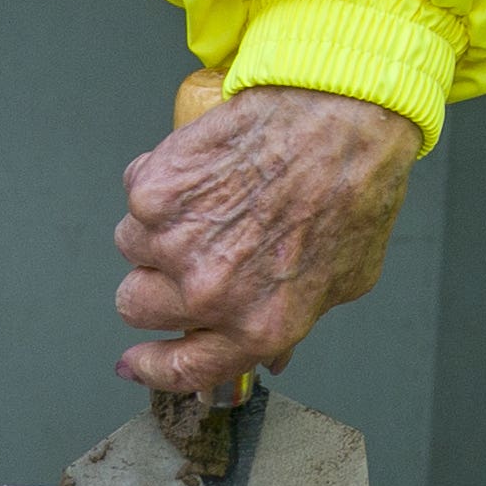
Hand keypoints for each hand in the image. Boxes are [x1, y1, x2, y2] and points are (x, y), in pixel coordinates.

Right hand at [114, 85, 418, 397]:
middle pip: (137, 307)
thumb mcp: (345, 277)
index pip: (183, 369)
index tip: (135, 363)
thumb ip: (299, 322)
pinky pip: (136, 198)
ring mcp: (174, 242)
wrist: (343, 117)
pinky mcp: (153, 192)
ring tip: (217, 200)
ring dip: (160, 230)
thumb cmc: (354, 189)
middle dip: (158, 284)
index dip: (152, 368)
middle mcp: (209, 293)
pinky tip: (210, 170)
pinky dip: (161, 184)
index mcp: (259, 324)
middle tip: (196, 250)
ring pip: (132, 248)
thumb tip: (270, 355)